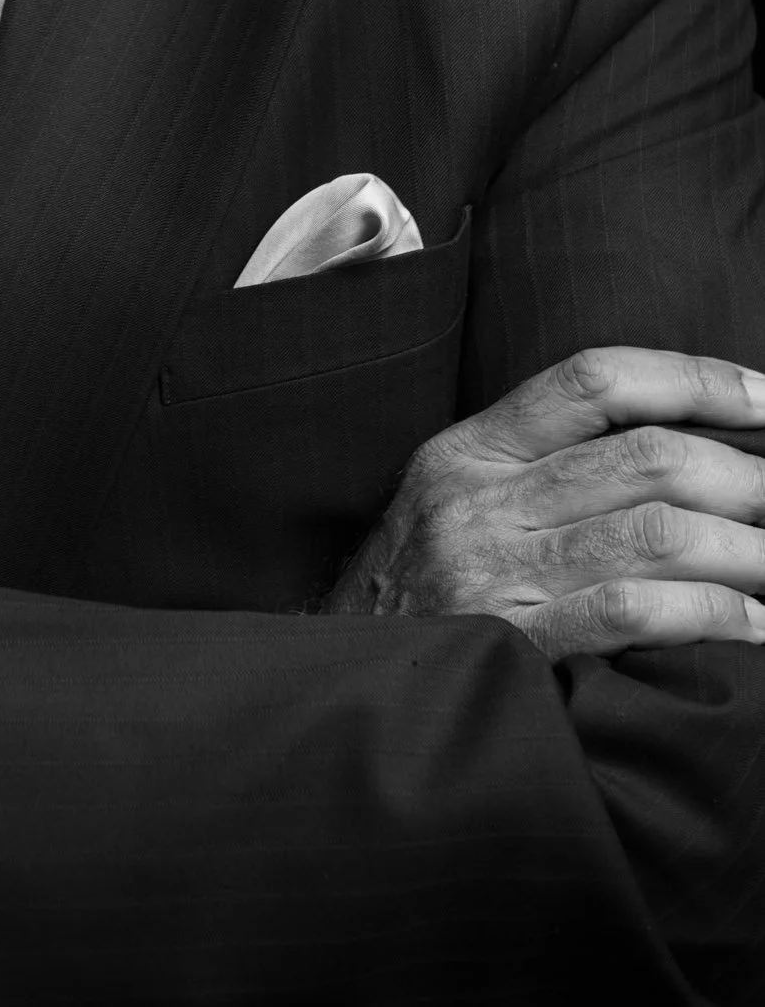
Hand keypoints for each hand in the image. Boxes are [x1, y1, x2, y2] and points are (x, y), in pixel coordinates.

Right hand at [324, 347, 764, 658]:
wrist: (337, 682)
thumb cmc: (419, 591)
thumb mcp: (455, 500)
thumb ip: (544, 467)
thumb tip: (684, 451)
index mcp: (470, 448)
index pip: (595, 379)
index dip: (693, 380)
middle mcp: (480, 499)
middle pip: (646, 458)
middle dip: (747, 477)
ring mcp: (492, 571)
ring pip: (656, 534)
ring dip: (748, 550)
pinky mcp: (510, 645)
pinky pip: (631, 612)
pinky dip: (712, 614)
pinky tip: (753, 625)